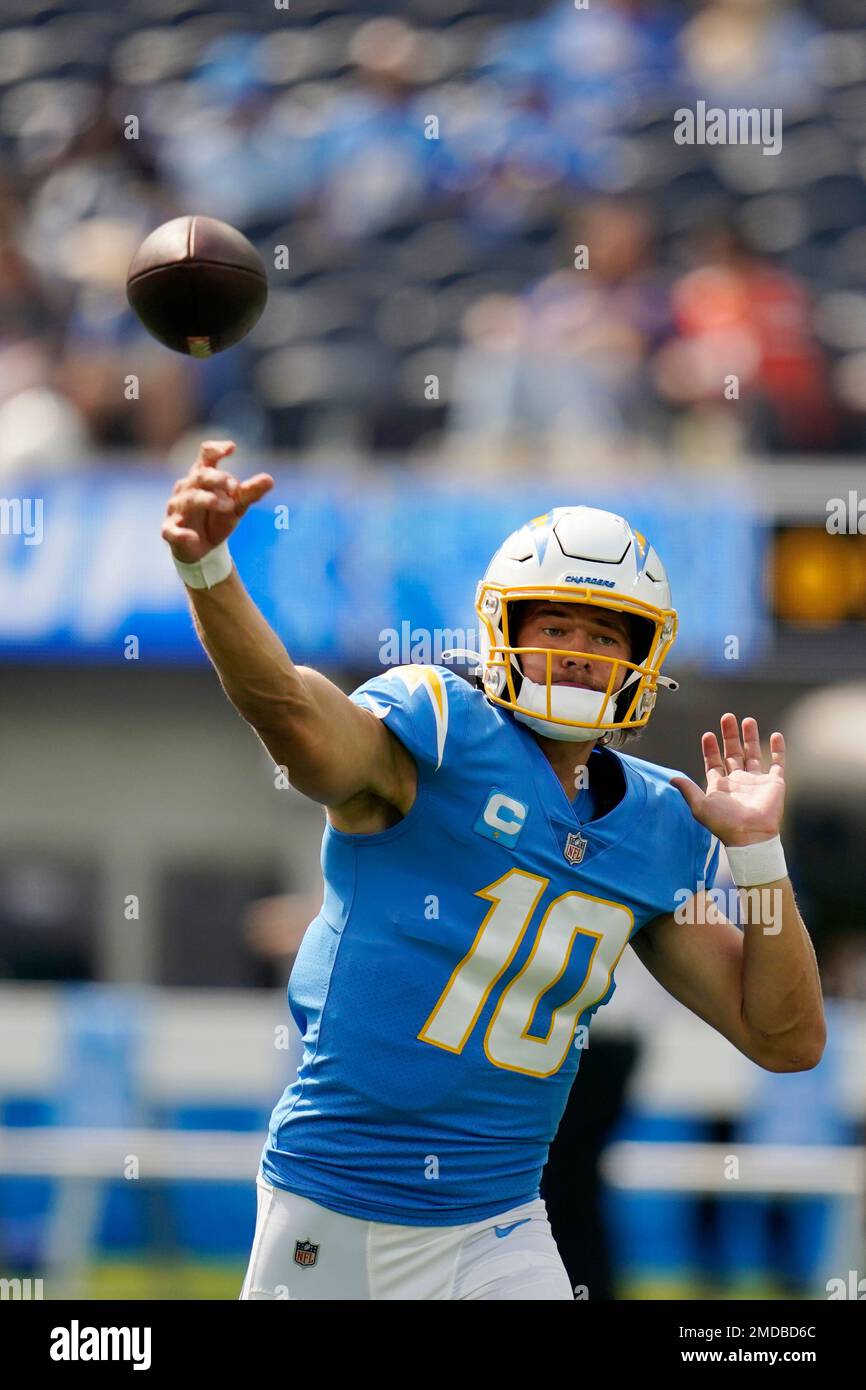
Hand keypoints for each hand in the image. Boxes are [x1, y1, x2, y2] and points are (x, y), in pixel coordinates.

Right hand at [161, 440, 273, 563]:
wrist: (203, 548)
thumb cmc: (218, 518)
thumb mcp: (237, 505)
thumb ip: (250, 492)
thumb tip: (270, 480)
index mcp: (202, 477)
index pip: (206, 456)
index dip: (216, 449)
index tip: (232, 448)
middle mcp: (187, 488)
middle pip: (200, 476)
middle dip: (217, 478)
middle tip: (235, 486)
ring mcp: (177, 508)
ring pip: (189, 499)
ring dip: (208, 500)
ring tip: (229, 506)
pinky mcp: (170, 530)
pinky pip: (172, 530)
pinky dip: (182, 533)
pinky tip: (193, 537)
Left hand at [670, 714, 785, 847]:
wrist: (751, 836)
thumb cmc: (724, 824)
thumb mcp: (700, 806)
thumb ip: (687, 789)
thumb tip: (671, 779)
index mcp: (720, 785)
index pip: (714, 762)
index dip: (710, 749)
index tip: (708, 734)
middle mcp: (738, 781)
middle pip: (733, 753)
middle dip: (730, 735)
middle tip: (727, 717)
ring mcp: (756, 781)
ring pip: (753, 754)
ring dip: (750, 737)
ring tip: (748, 720)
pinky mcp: (774, 784)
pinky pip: (778, 763)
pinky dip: (778, 749)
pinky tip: (776, 735)